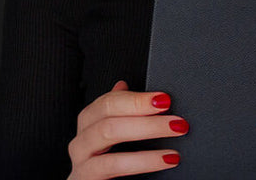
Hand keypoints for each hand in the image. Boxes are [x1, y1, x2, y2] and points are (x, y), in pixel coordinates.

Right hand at [67, 80, 185, 178]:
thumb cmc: (108, 173)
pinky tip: (166, 159)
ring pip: (107, 132)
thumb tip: (123, 85)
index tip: (163, 99)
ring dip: (146, 129)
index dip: (135, 97)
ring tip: (175, 130)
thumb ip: (119, 113)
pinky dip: (143, 160)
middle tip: (173, 115)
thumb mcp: (115, 140)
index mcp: (88, 127)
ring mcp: (81, 162)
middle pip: (106, 113)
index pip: (106, 102)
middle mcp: (81, 142)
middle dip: (142, 110)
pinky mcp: (85, 179)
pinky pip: (113, 165)